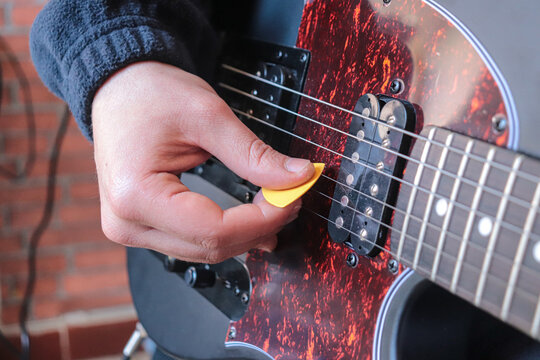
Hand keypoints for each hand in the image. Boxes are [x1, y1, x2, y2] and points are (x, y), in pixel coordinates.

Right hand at [91, 61, 313, 262]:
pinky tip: (250, 222)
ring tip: (274, 207)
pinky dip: (226, 234)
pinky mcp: (141, 227)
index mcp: (136, 195)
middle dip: (259, 227)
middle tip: (290, 199)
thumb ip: (254, 155)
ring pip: (204, 251)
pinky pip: (192, 243)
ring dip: (246, 234)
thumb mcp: (208, 117)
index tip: (292, 199)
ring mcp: (130, 229)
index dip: (262, 219)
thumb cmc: (150, 95)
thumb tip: (297, 177)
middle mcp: (126, 222)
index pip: (214, 230)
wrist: (120, 90)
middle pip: (211, 247)